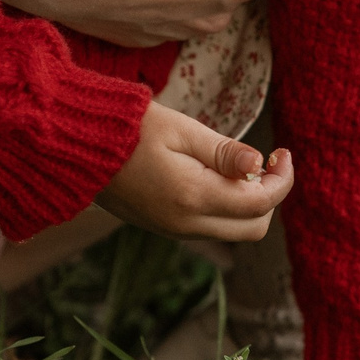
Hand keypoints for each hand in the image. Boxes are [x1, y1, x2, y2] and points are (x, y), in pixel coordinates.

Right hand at [97, 102, 294, 238]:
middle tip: (265, 161)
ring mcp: (173, 230)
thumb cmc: (129, 128)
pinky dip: (225, 207)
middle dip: (269, 196)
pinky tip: (216, 176)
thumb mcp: (181, 129)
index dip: (282, 180)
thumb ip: (224, 152)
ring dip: (248, 203)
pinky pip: (210, 227)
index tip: (282, 152)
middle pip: (254, 228)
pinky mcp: (164, 228)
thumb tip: (260, 162)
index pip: (260, 203)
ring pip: (233, 231)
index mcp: (193, 197)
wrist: (77, 148)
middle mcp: (185, 224)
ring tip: (239, 165)